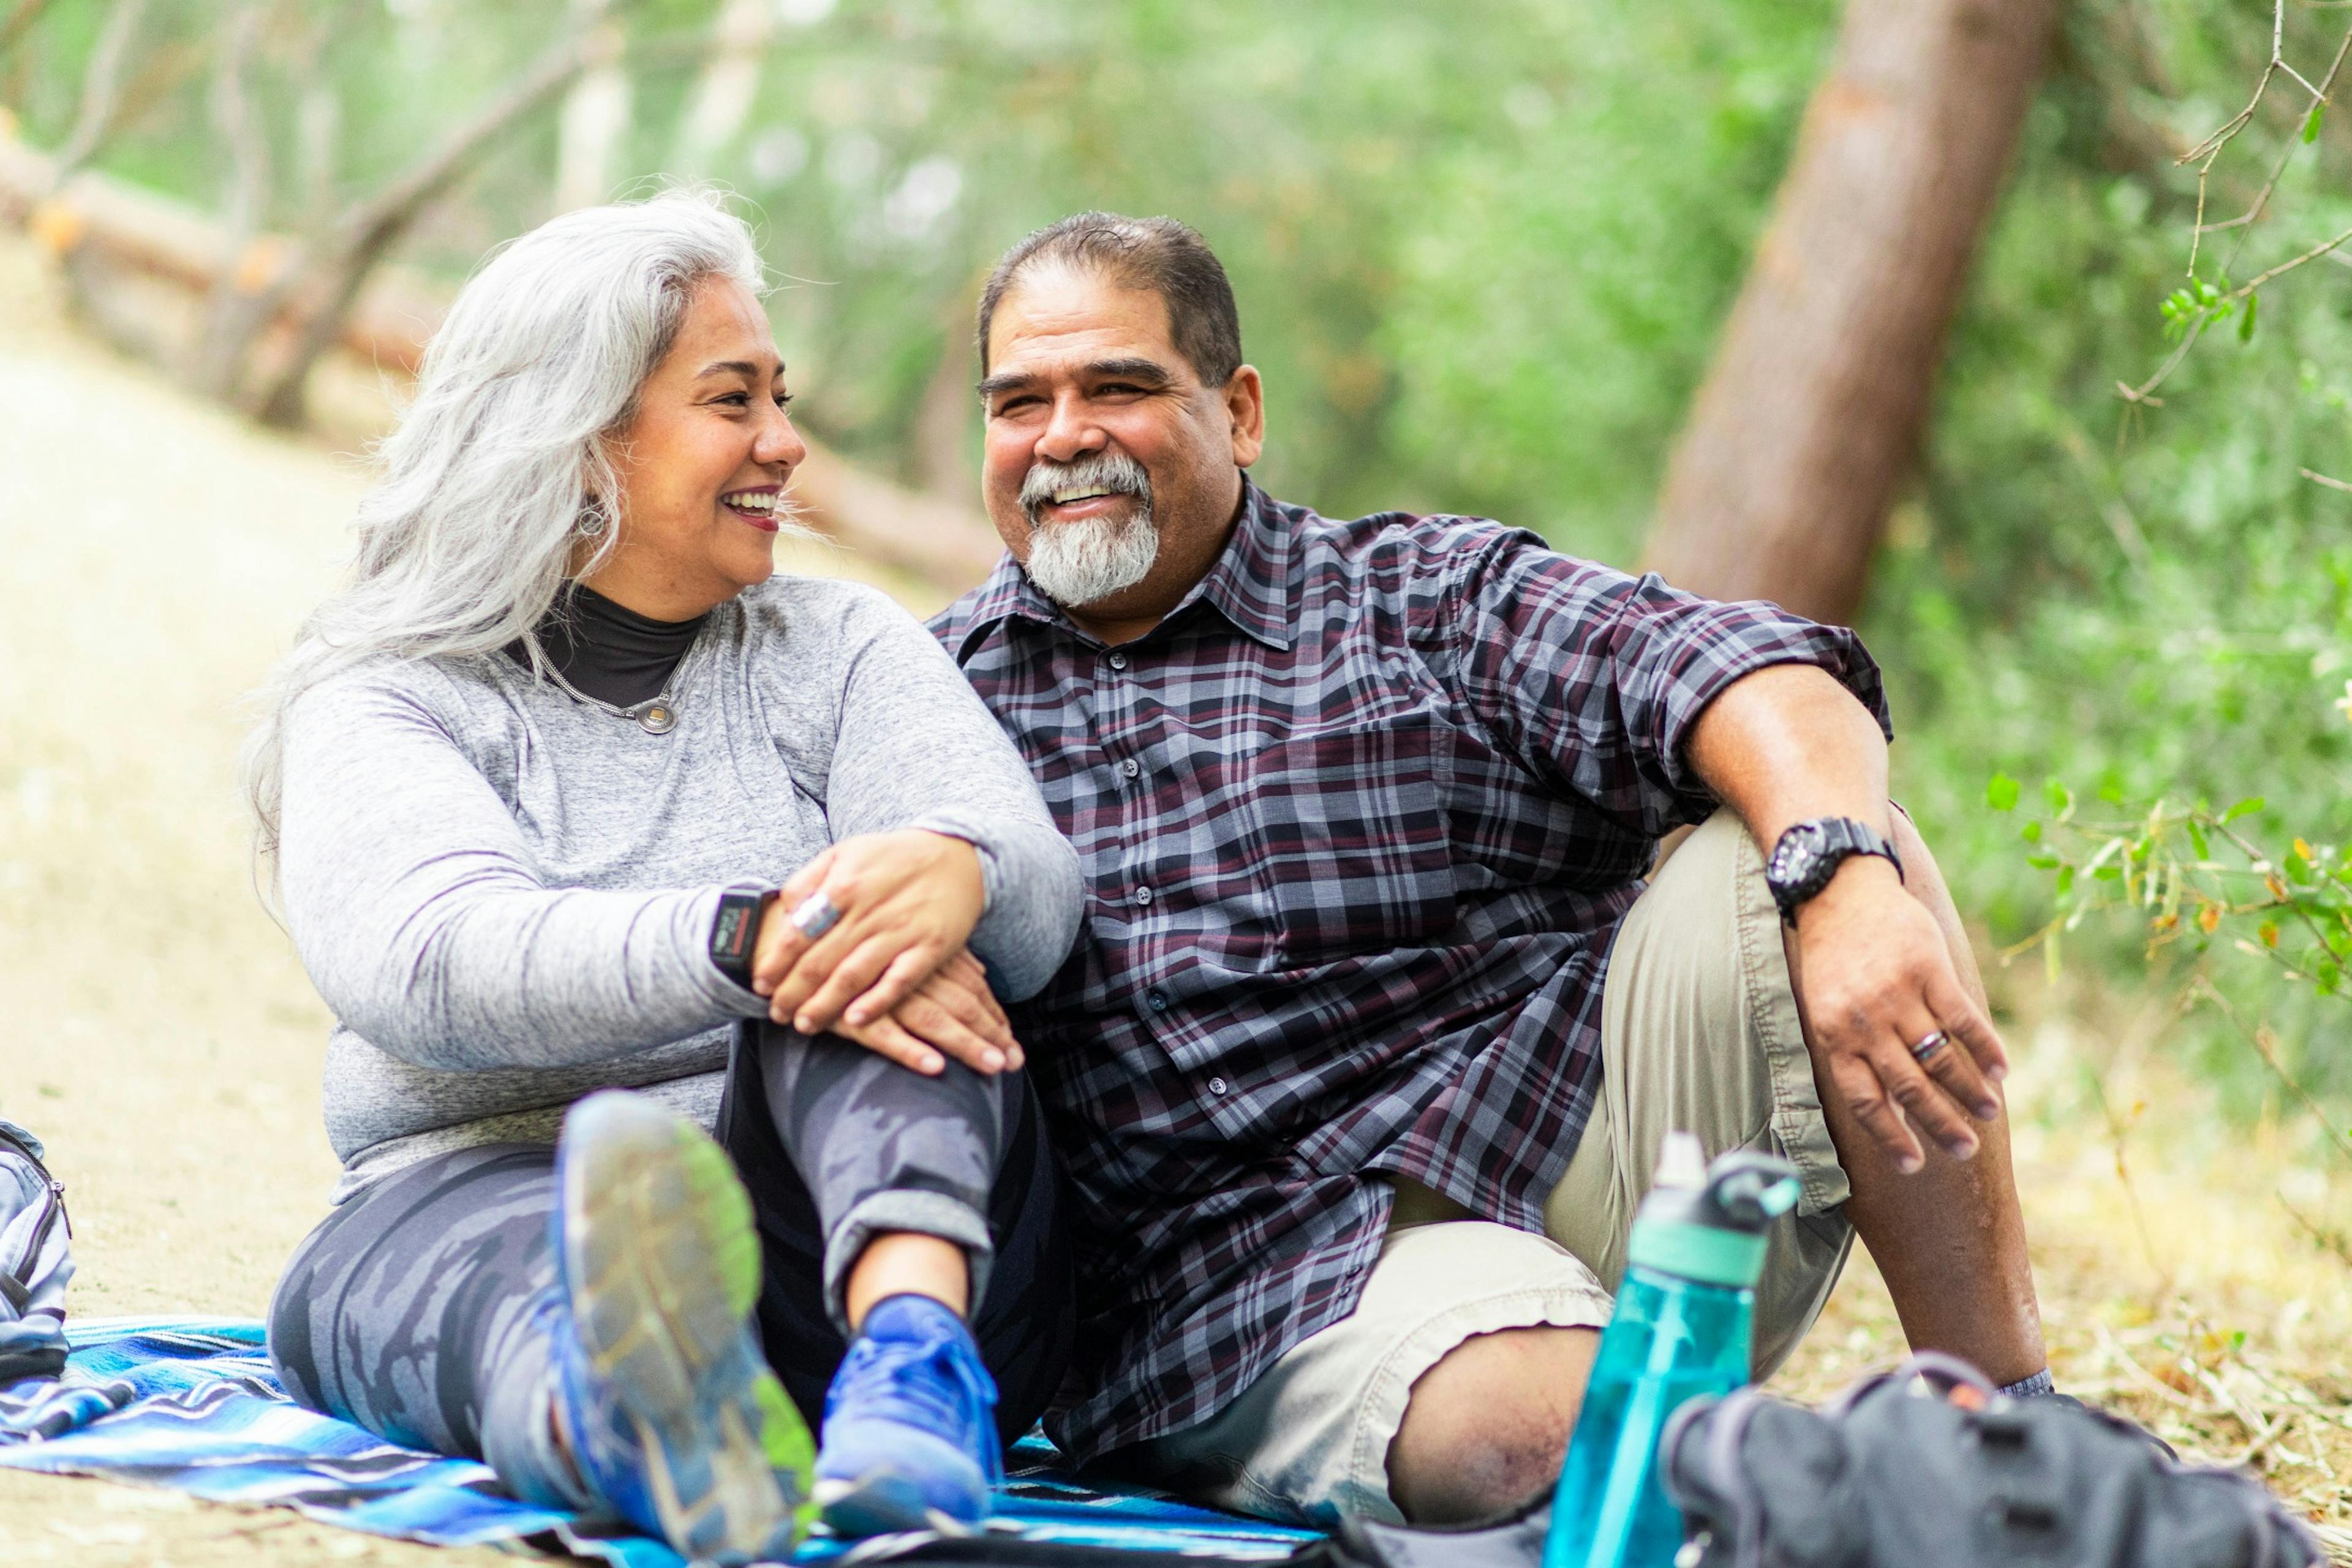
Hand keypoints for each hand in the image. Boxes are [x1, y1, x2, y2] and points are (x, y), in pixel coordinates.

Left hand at [753, 829, 986, 1035]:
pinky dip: (876, 1002)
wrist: (958, 855)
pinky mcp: (930, 947)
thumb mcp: (845, 852)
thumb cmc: (894, 858)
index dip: (776, 962)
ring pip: (853, 975)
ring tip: (803, 1024)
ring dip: (824, 1005)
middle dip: (792, 992)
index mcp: (844, 885)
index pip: (799, 932)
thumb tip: (785, 910)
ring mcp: (901, 930)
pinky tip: (855, 1020)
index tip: (761, 983)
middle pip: (820, 961)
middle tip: (776, 1013)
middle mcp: (869, 910)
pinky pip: (899, 981)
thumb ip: (810, 879)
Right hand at [828, 949, 1024, 1076]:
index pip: (971, 985)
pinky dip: (911, 1051)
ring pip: (934, 1020)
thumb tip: (981, 969)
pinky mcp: (849, 1012)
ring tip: (993, 1067)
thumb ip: (941, 953)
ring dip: (966, 1045)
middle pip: (961, 1004)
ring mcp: (880, 991)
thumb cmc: (850, 938)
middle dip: (991, 1034)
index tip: (1012, 1039)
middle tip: (1015, 1062)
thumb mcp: (901, 935)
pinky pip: (885, 1035)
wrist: (786, 939)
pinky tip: (935, 1068)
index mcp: (922, 952)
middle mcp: (908, 969)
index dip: (993, 1014)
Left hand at [1788, 860, 2008, 1173]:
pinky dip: (1985, 1048)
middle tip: (1964, 1151)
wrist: (1838, 892)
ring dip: (1969, 1091)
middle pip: (1908, 1087)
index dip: (1891, 1137)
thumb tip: (1885, 1108)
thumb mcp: (1825, 1007)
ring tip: (1988, 1113)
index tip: (1915, 1167)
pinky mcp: (1928, 969)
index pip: (1865, 1101)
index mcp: (1834, 1036)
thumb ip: (1851, 1052)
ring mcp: (1898, 995)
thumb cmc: (1832, 958)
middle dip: (1939, 1124)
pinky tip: (2001, 1070)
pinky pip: (1963, 1019)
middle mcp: (1865, 1021)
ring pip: (1940, 1058)